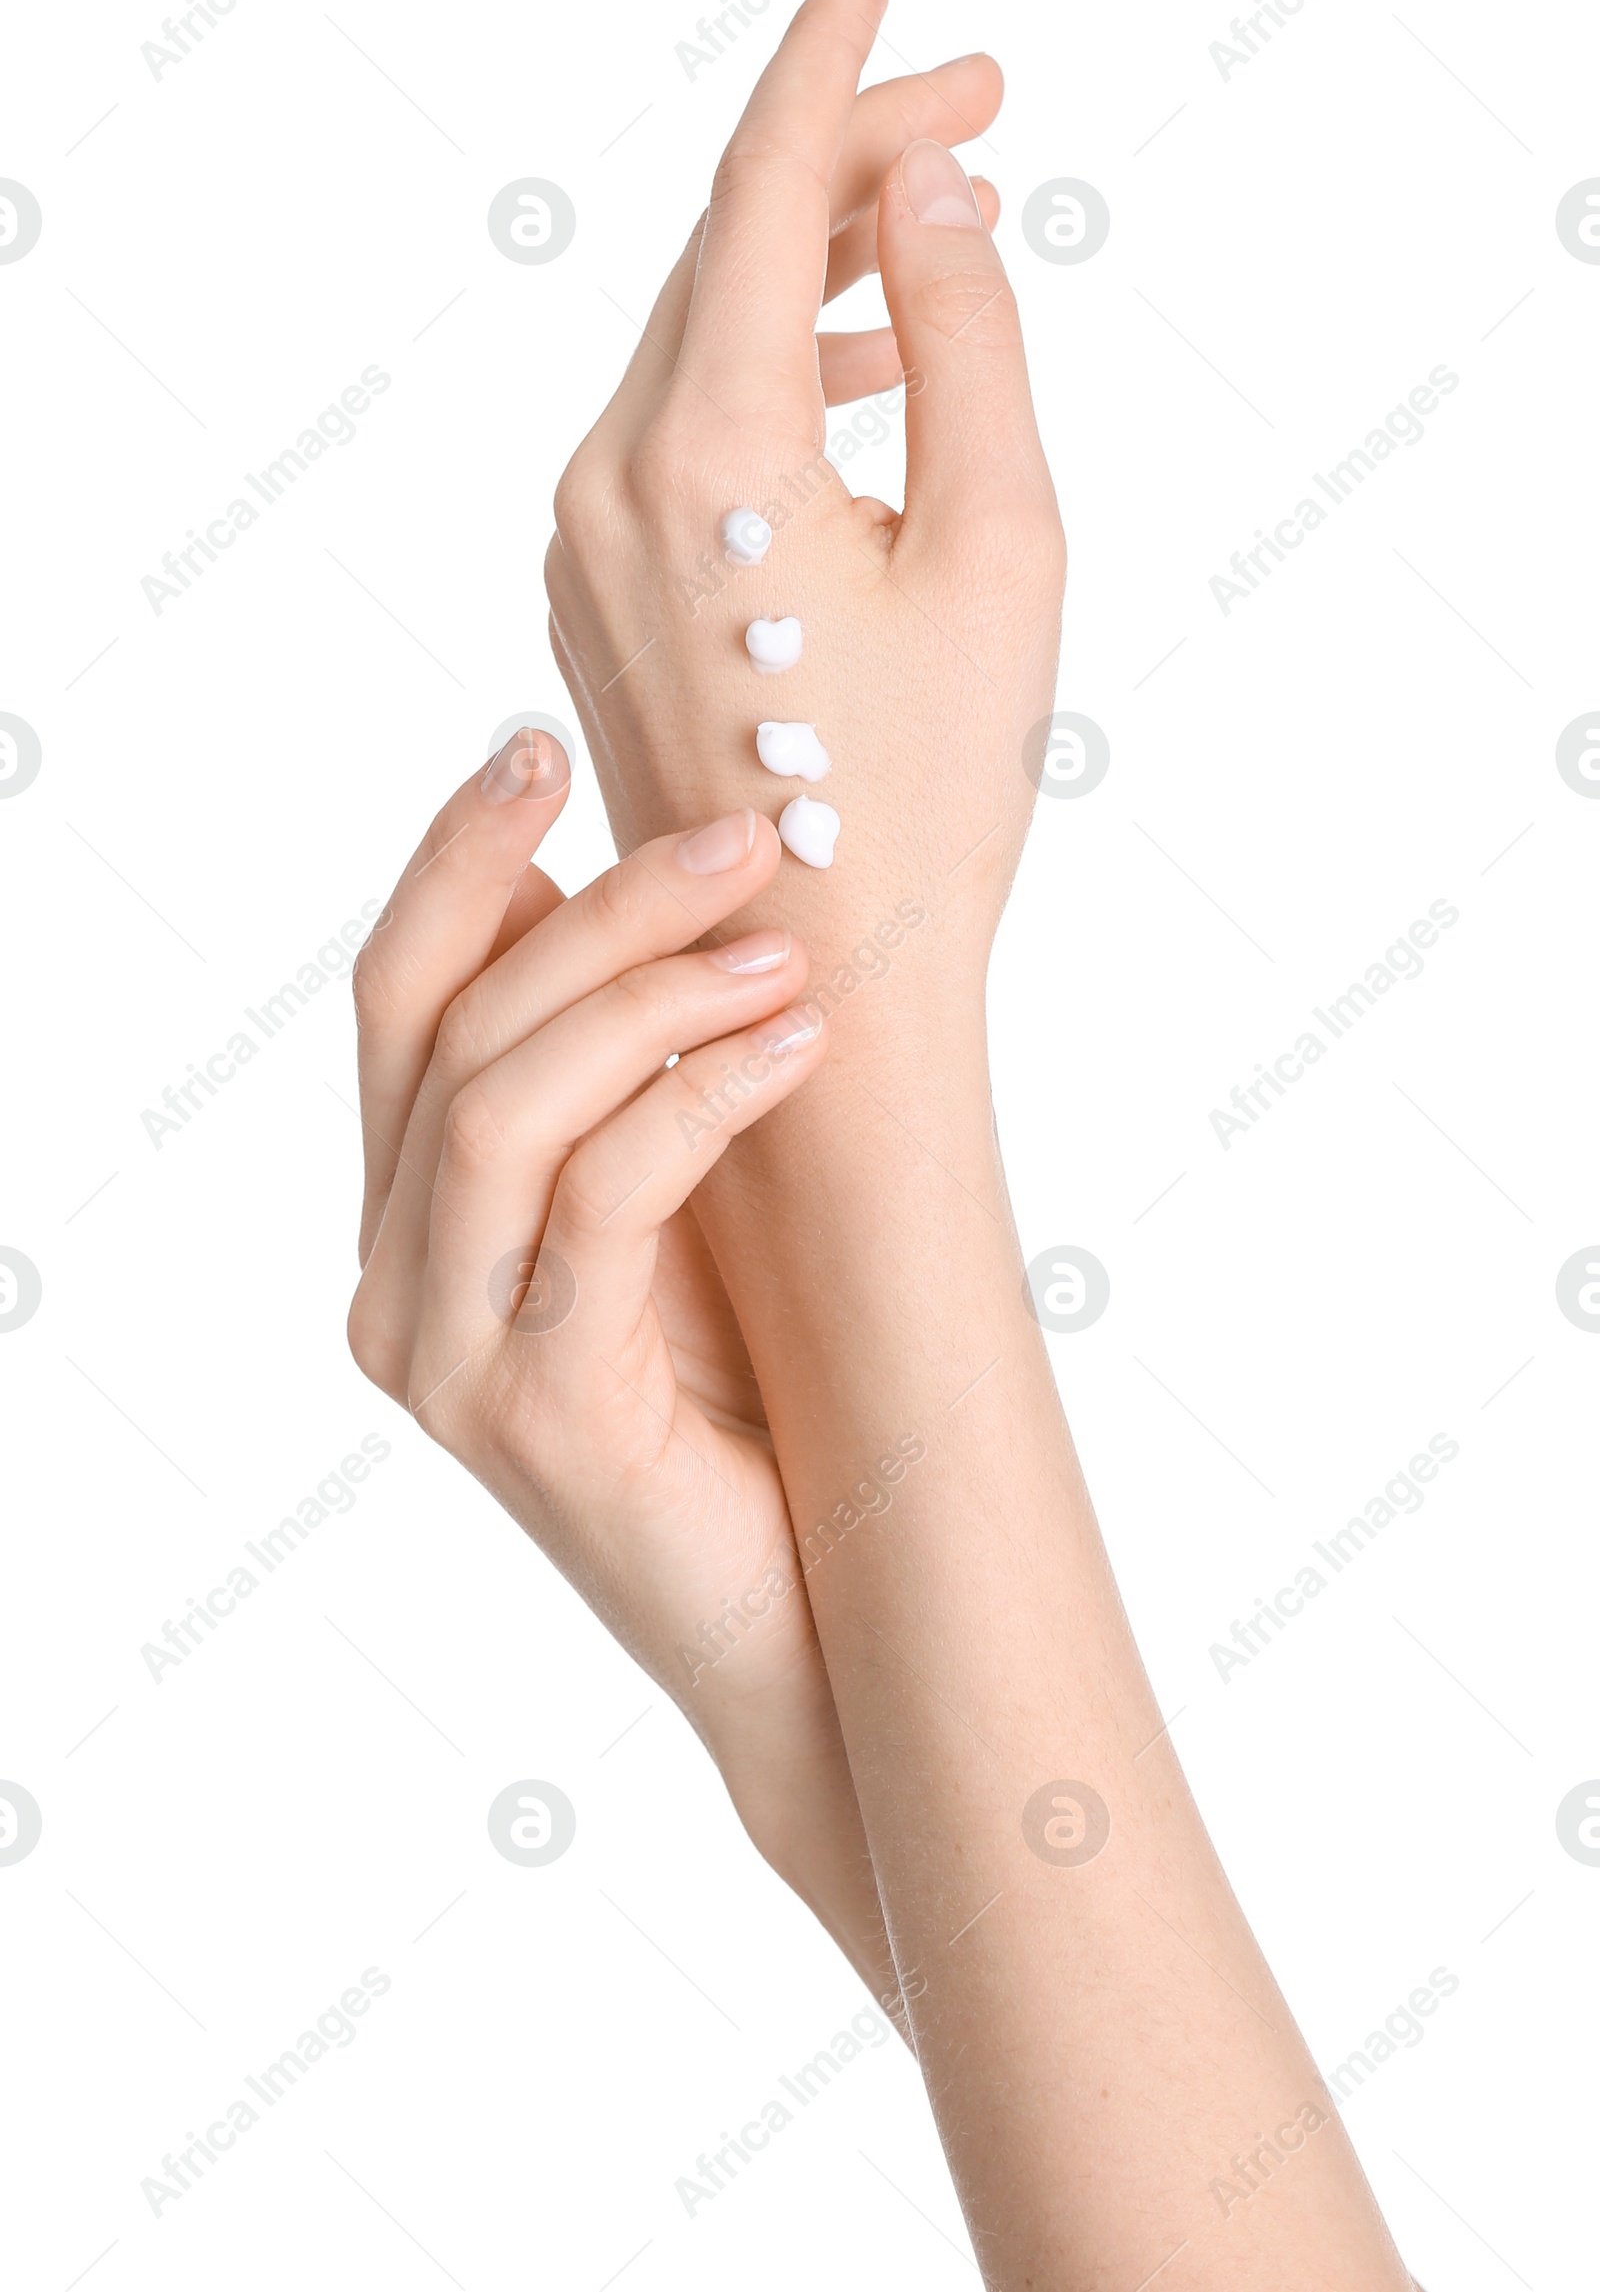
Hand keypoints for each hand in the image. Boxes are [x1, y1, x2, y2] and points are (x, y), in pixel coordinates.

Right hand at [344, 734, 894, 1988]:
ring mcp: (448, 1359)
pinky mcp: (535, 1413)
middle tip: (740, 837)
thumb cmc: (763, 1399)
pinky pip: (599, 1197)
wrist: (821, 1623)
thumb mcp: (675, 1201)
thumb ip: (617, 1075)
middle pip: (449, 1029)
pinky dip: (696, 1095)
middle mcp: (397, 1285)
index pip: (395, 999)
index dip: (455, 860)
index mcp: (411, 1222)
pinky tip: (794, 1042)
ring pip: (501, 1101)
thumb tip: (621, 893)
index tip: (543, 747)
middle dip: (597, 907)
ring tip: (784, 941)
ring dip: (650, 989)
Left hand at [544, 0, 1064, 1025]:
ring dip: (810, 272)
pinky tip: (856, 379)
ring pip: (694, 340)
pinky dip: (762, 374)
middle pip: (722, 253)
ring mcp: (584, 542)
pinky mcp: (591, 597)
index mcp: (704, 446)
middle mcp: (608, 475)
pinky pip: (671, 431)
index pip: (761, 190)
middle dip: (848, 165)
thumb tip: (928, 187)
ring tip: (935, 236)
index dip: (830, 67)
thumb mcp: (998, 539)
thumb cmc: (930, 790)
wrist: (815, 987)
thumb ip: (961, 334)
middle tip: (977, 109)